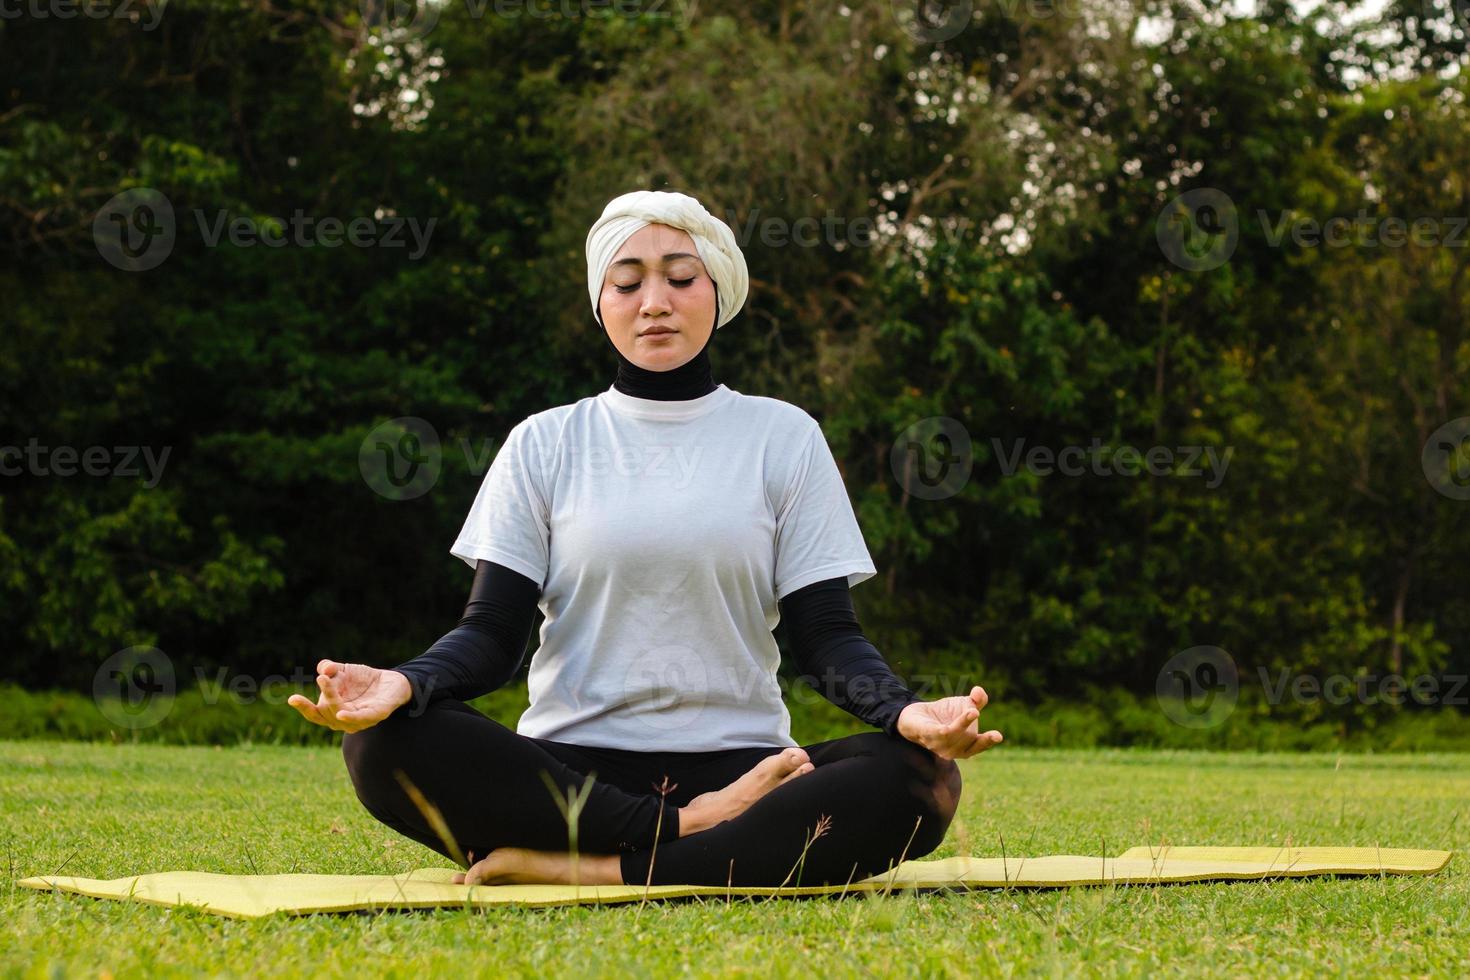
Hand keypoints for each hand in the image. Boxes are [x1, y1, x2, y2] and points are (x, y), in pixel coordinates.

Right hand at [287, 660, 411, 733]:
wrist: (392, 680)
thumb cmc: (362, 679)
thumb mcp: (343, 670)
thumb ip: (330, 668)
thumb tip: (323, 669)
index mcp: (332, 711)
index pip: (314, 714)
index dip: (303, 708)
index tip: (292, 698)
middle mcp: (344, 720)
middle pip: (327, 712)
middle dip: (323, 694)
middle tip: (322, 678)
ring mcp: (360, 720)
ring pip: (340, 715)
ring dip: (332, 699)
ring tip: (326, 682)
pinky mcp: (376, 715)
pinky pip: (361, 719)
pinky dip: (350, 718)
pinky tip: (341, 713)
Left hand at [895, 685, 1002, 760]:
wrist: (914, 715)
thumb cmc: (943, 715)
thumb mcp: (963, 705)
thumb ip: (977, 700)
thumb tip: (979, 691)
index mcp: (966, 746)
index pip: (979, 746)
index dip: (988, 742)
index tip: (999, 736)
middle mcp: (954, 750)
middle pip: (969, 738)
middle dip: (971, 725)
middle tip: (974, 711)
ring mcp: (941, 746)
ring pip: (956, 735)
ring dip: (964, 723)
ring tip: (972, 711)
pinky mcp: (929, 737)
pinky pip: (943, 733)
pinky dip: (952, 727)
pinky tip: (955, 721)